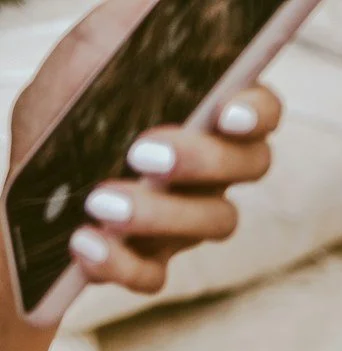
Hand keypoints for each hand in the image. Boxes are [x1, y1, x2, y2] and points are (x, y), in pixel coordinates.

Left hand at [12, 0, 282, 298]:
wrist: (17, 198)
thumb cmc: (64, 119)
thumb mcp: (85, 59)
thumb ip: (129, 28)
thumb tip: (165, 2)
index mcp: (207, 116)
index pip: (260, 109)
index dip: (256, 111)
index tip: (228, 111)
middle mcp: (213, 170)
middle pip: (250, 166)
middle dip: (203, 160)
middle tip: (145, 153)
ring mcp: (189, 223)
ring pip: (215, 224)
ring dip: (158, 213)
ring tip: (99, 202)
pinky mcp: (153, 266)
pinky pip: (155, 275)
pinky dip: (119, 262)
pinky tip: (83, 243)